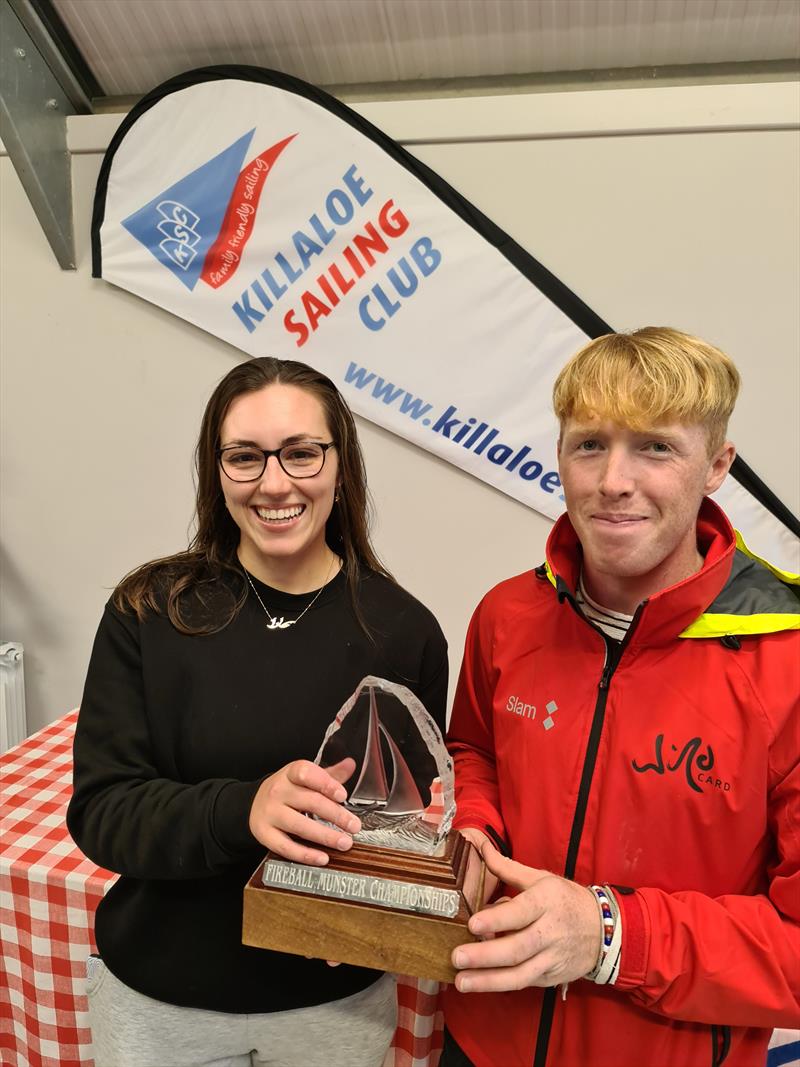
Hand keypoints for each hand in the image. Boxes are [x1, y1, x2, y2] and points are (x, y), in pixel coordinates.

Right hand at [249, 758, 360, 865]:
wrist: (252, 803)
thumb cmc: (286, 791)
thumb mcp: (305, 778)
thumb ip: (329, 774)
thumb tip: (351, 765)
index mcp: (290, 774)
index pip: (306, 773)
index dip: (326, 784)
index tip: (343, 796)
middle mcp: (278, 791)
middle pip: (309, 801)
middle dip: (336, 815)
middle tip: (354, 826)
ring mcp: (270, 813)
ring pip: (299, 825)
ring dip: (325, 836)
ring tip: (345, 842)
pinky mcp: (264, 834)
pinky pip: (286, 847)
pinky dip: (305, 854)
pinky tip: (323, 858)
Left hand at [451, 842, 601, 992]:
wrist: (605, 931)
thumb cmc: (566, 900)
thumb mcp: (541, 878)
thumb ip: (507, 867)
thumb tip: (481, 847)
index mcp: (546, 901)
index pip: (520, 912)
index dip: (497, 920)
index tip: (472, 923)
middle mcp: (550, 931)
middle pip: (517, 948)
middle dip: (485, 955)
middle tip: (457, 957)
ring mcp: (552, 958)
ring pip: (520, 974)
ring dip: (489, 980)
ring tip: (461, 981)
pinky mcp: (551, 977)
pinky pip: (524, 982)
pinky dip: (501, 984)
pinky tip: (479, 983)